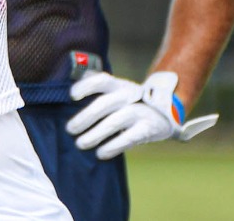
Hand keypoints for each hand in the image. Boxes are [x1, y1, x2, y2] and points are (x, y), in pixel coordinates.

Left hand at [67, 71, 217, 159]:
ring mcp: (141, 111)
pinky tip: (100, 153)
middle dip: (84, 117)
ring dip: (95, 134)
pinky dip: (113, 147)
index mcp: (118, 85)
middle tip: (70, 129)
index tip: (72, 96)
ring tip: (80, 144)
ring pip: (114, 122)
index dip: (86, 86)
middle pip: (104, 103)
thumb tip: (67, 91)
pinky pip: (129, 138)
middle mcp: (129, 95)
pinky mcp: (148, 128)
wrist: (166, 113)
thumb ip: (96, 90)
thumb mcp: (117, 92)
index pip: (101, 80)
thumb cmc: (130, 104)